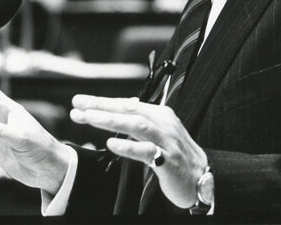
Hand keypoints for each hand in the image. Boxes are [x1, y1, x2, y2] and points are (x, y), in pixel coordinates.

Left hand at [70, 94, 206, 208]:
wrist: (203, 178)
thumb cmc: (177, 155)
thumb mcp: (159, 132)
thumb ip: (141, 120)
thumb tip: (124, 105)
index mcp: (159, 114)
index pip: (126, 104)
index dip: (102, 102)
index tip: (79, 101)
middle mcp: (163, 123)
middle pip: (129, 110)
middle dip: (101, 106)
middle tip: (77, 105)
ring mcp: (166, 141)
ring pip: (137, 125)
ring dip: (111, 120)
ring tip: (89, 118)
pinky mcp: (169, 160)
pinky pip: (147, 151)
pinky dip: (129, 147)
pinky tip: (112, 144)